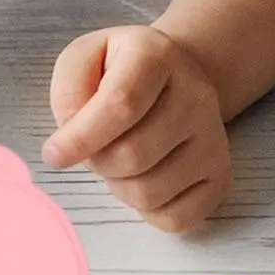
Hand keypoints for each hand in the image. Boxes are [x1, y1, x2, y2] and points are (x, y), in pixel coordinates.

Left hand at [43, 24, 232, 231]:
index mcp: (158, 56)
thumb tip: (70, 142)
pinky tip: (143, 179)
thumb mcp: (83, 60)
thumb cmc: (118, 74)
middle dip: (97, 161)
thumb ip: (68, 91)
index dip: (80, 138)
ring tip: (120, 159)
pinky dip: (146, 211)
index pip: (120, 105)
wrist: (173, 80)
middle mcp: (196, 96)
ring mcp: (214, 139)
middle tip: (96, 147)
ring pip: (148, 193)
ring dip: (118, 186)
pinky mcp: (220, 177)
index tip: (53, 155)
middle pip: (131, 156)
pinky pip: (174, 218)